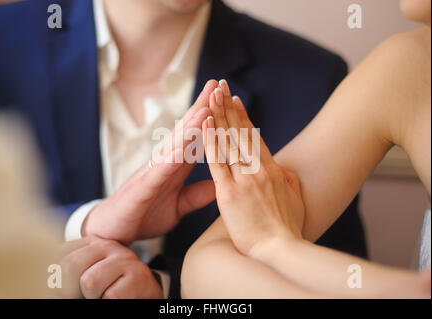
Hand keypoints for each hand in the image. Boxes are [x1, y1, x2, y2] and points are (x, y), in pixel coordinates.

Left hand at [59, 236, 162, 298]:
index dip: (54, 279)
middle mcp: (107, 244)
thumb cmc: (110, 287)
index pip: (57, 255)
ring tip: (105, 294)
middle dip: (71, 289)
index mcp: (90, 242)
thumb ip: (67, 272)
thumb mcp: (86, 274)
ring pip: (89, 282)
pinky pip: (111, 295)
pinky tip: (120, 297)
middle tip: (86, 294)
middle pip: (69, 266)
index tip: (64, 289)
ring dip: (94, 296)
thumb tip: (47, 282)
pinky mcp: (139, 274)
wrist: (145, 292)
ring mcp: (124, 257)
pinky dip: (110, 302)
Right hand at [83, 81, 218, 244]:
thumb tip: (219, 184)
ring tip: (206, 107)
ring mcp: (152, 173)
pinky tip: (182, 147)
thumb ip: (197, 195)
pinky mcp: (141, 188)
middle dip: (202, 108)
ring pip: (173, 145)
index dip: (211, 118)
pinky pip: (158, 171)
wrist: (111, 232)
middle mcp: (164, 163)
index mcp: (175, 166)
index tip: (226, 98)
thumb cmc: (144, 214)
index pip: (196, 137)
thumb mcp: (178, 207)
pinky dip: (170, 158)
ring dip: (189, 126)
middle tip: (217, 85)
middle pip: (185, 131)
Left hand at [202, 79, 304, 256]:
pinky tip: (205, 122)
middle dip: (229, 108)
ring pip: (228, 141)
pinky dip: (210, 140)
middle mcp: (259, 169)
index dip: (243, 118)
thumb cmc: (288, 229)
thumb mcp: (294, 199)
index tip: (235, 101)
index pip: (254, 138)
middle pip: (240, 133)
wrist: (280, 250)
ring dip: (219, 116)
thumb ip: (287, 181)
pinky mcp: (229, 192)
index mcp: (273, 170)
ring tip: (212, 95)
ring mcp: (244, 179)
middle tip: (221, 86)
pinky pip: (216, 161)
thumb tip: (283, 170)